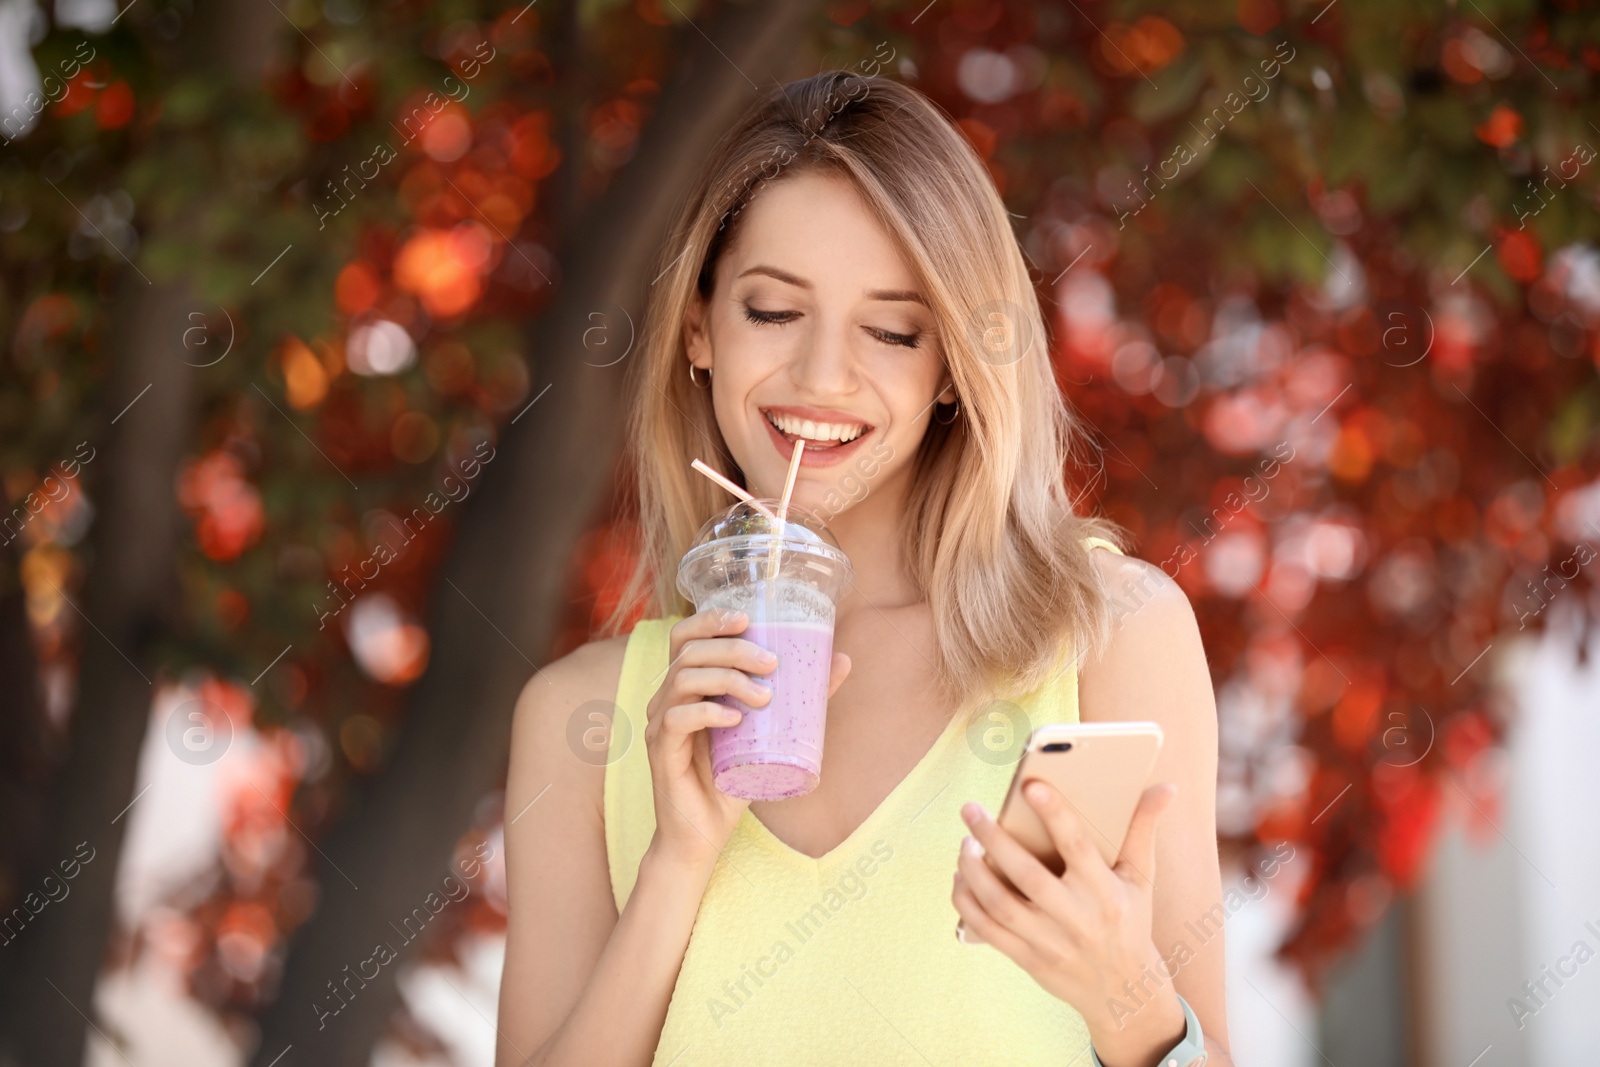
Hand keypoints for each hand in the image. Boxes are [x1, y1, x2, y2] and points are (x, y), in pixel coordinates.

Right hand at [645, 608, 850, 870]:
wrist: (704, 836)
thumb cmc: (734, 779)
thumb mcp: (770, 733)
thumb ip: (801, 697)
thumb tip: (841, 659)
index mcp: (687, 685)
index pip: (685, 636)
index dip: (710, 619)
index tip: (747, 618)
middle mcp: (666, 697)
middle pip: (688, 651)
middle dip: (732, 648)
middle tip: (771, 663)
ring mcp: (659, 723)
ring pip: (683, 679)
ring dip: (726, 678)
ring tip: (764, 696)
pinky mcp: (660, 750)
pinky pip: (676, 719)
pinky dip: (707, 712)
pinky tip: (733, 718)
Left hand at [951, 780, 1187, 1066]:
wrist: (1126, 992)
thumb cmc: (1130, 921)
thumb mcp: (1141, 878)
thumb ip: (1144, 829)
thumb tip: (1165, 787)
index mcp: (1105, 892)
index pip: (1078, 847)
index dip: (1055, 814)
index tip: (1031, 785)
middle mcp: (1077, 918)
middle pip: (1028, 875)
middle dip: (993, 839)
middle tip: (971, 809)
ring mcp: (1050, 942)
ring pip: (1000, 904)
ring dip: (974, 871)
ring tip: (965, 842)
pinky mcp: (1028, 959)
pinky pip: (988, 930)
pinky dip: (967, 902)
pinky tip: (961, 877)